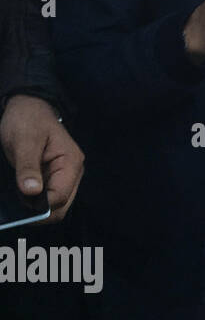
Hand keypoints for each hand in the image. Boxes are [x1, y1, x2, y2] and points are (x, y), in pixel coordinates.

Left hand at [0, 95, 83, 221]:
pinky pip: (48, 197)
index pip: (59, 197)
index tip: (19, 207)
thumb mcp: (24, 141)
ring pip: (56, 205)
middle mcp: (72, 172)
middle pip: (61, 206)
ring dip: (37, 208)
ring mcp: (65, 176)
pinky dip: (35, 202)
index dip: (40, 207)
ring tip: (17, 202)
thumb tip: (31, 192)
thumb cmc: (28, 120)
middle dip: (39, 212)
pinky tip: (21, 197)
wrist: (29, 107)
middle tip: (16, 208)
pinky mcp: (54, 177)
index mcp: (70, 163)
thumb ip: (28, 167)